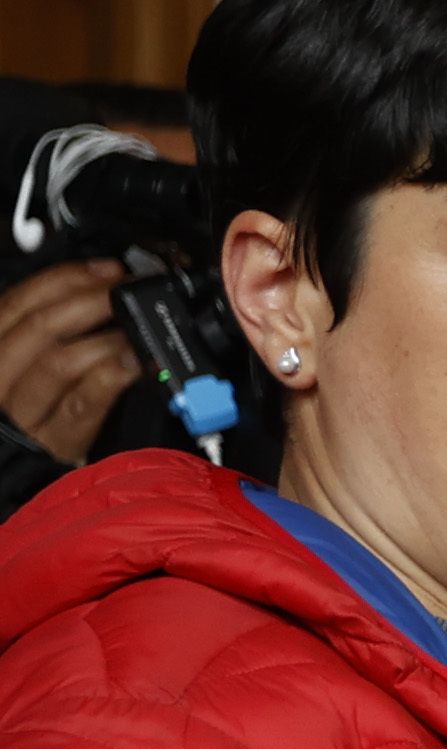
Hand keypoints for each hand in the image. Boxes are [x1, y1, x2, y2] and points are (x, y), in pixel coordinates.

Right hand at [0, 263, 137, 461]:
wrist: (12, 479)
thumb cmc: (24, 417)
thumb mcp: (17, 369)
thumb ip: (39, 337)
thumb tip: (90, 296)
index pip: (14, 304)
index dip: (62, 280)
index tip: (103, 270)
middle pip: (37, 327)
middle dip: (88, 299)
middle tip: (124, 290)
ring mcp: (26, 413)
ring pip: (58, 360)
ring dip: (103, 335)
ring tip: (133, 323)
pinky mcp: (57, 442)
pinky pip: (84, 402)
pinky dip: (112, 375)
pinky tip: (133, 361)